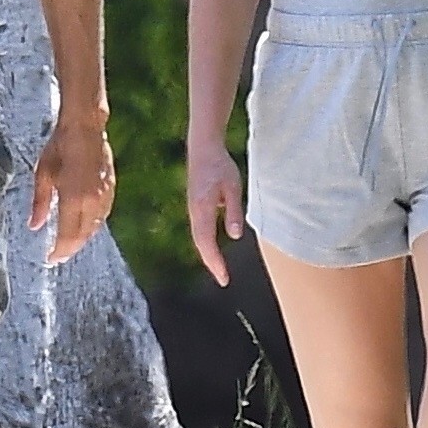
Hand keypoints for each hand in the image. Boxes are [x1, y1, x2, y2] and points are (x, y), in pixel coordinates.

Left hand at [29, 116, 114, 264]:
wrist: (85, 128)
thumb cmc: (60, 147)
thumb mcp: (43, 174)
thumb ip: (40, 203)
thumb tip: (34, 226)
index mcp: (74, 199)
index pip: (68, 236)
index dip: (59, 251)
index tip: (49, 259)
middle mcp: (92, 201)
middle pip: (83, 236)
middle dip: (70, 249)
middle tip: (57, 256)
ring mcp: (104, 196)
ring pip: (95, 228)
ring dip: (82, 238)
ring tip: (68, 244)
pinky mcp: (111, 189)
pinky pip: (103, 216)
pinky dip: (92, 226)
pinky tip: (83, 226)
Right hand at [187, 139, 243, 286]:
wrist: (202, 148)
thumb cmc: (220, 166)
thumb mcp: (233, 187)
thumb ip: (233, 211)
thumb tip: (234, 236)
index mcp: (203, 209)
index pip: (207, 242)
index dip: (215, 262)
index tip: (224, 278)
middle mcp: (195, 212)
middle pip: (200, 243)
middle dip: (211, 263)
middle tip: (223, 279)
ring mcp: (193, 209)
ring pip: (199, 237)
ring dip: (208, 254)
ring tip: (219, 268)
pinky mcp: (195, 205)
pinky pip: (200, 229)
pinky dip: (206, 243)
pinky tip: (213, 247)